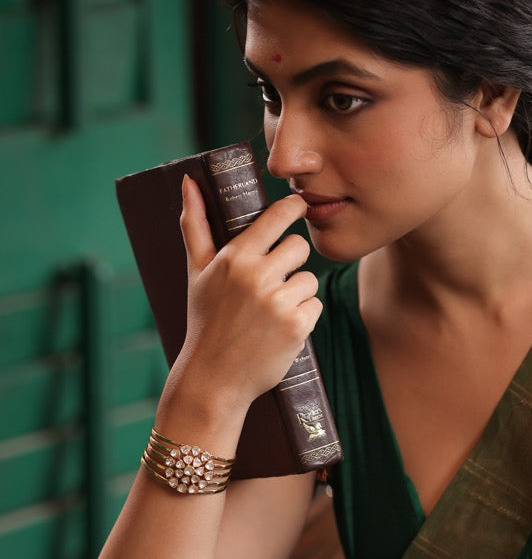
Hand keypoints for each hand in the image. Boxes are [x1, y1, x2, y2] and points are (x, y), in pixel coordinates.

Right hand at [176, 177, 322, 409]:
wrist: (215, 378)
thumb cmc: (206, 321)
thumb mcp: (197, 272)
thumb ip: (195, 225)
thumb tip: (189, 181)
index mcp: (235, 257)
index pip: (277, 217)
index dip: (293, 209)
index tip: (299, 207)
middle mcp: (257, 276)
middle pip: (299, 247)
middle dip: (291, 262)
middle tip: (273, 281)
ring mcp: (278, 302)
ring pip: (309, 279)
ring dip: (297, 293)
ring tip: (270, 312)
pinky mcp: (296, 326)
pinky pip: (315, 306)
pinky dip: (303, 317)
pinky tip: (280, 328)